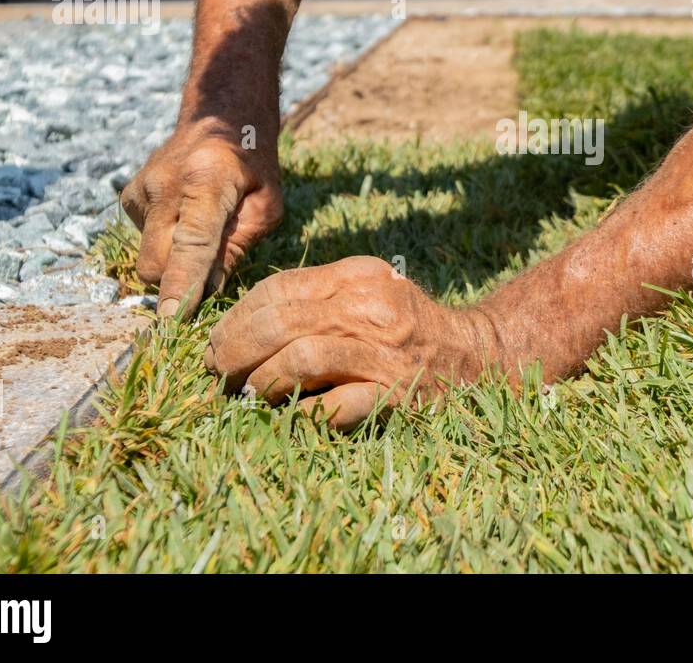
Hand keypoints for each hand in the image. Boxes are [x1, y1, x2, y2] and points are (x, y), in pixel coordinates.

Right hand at [121, 125, 282, 316]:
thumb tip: (205, 291)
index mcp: (205, 181)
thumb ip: (237, 247)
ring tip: (203, 225)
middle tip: (212, 265)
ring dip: (175, 256)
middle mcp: (163, 183)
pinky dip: (165, 240)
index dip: (181, 284)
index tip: (171, 318)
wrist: (220, 117)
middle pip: (156, 261)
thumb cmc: (254, 165)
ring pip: (148, 255)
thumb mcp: (266, 207)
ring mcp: (140, 188)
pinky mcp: (129, 195)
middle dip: (178, 278)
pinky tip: (185, 215)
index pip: (191, 244)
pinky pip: (143, 240)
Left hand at [204, 257, 499, 428]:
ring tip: (249, 395)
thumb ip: (316, 298)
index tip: (217, 341)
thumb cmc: (407, 328)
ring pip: (301, 359)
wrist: (475, 358)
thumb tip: (243, 326)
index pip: (280, 288)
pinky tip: (291, 417)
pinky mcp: (394, 394)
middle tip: (218, 371)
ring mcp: (384, 352)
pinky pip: (335, 407)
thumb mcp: (368, 292)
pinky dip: (304, 414)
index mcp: (358, 276)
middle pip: (281, 322)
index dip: (238, 317)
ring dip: (263, 381)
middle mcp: (371, 308)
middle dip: (235, 350)